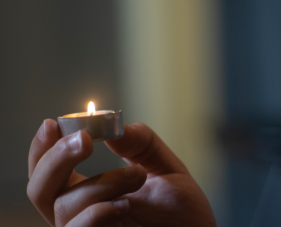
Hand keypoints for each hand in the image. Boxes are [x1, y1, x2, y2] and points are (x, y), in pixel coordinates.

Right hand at [28, 120, 215, 226]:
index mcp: (89, 193)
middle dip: (56, 159)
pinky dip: (97, 212)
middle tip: (84, 139)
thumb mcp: (166, 169)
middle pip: (40, 189)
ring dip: (102, 182)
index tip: (53, 123)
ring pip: (65, 205)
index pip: (50, 172)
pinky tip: (126, 204)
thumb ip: (142, 145)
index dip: (43, 149)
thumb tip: (114, 126)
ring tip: (139, 176)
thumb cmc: (182, 213)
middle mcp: (80, 216)